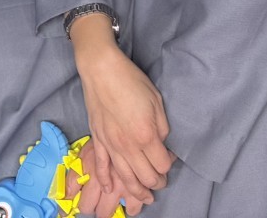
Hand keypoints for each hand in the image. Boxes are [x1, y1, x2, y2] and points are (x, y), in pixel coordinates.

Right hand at [75, 40, 171, 213]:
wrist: (101, 69)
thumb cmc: (131, 81)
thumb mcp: (156, 101)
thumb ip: (162, 127)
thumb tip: (162, 143)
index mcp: (146, 135)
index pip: (162, 165)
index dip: (169, 164)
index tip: (169, 157)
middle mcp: (128, 146)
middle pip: (146, 176)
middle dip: (156, 183)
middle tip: (161, 181)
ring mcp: (110, 145)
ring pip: (125, 177)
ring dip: (136, 190)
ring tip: (145, 196)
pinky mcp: (98, 139)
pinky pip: (100, 166)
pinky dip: (105, 180)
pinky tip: (110, 188)